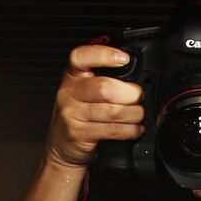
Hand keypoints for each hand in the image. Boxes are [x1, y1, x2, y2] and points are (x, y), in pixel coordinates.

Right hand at [46, 44, 143, 170]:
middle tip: (139, 96)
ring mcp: (72, 114)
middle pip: (104, 88)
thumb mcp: (83, 91)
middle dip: (130, 93)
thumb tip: (135, 78)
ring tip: (139, 114)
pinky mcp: (79, 134)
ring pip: (111, 111)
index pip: (81, 57)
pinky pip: (111, 130)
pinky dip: (129, 130)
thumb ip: (103, 79)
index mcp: (72, 76)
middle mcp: (69, 92)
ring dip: (133, 114)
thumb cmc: (78, 115)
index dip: (104, 54)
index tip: (124, 58)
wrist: (61, 145)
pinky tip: (135, 129)